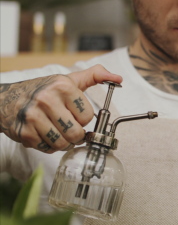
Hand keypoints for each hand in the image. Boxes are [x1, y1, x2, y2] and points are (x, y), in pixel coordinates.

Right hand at [0, 65, 121, 152]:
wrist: (7, 99)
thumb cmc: (43, 90)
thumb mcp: (69, 79)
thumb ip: (95, 76)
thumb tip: (118, 79)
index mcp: (62, 86)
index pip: (88, 116)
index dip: (84, 119)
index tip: (76, 115)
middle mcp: (46, 100)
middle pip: (76, 133)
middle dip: (76, 134)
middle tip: (69, 128)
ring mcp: (33, 117)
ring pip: (62, 143)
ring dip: (63, 142)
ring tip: (58, 131)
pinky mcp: (24, 132)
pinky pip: (47, 149)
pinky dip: (49, 146)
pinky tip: (45, 134)